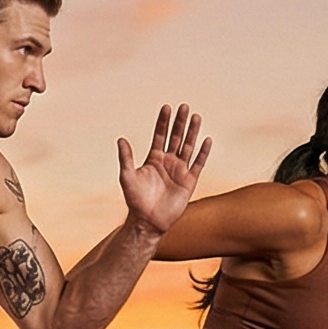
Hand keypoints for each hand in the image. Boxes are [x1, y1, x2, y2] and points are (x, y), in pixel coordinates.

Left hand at [116, 103, 210, 232]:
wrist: (148, 221)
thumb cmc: (135, 200)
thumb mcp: (127, 176)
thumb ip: (126, 158)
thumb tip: (120, 139)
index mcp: (153, 159)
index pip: (160, 135)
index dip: (163, 122)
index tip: (166, 107)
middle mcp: (168, 162)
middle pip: (176, 137)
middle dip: (180, 122)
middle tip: (184, 106)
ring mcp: (179, 170)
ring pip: (188, 147)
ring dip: (192, 132)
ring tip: (196, 117)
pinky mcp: (189, 181)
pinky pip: (198, 164)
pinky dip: (203, 153)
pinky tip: (207, 140)